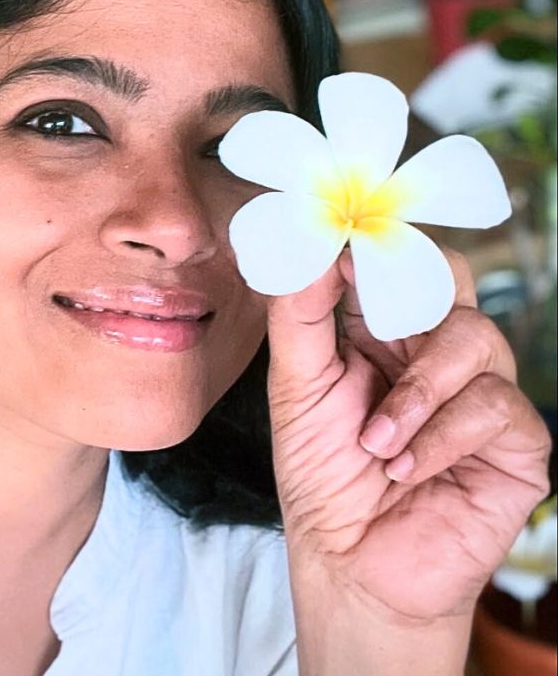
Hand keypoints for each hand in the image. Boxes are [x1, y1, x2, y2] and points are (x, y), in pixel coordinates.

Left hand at [268, 248, 551, 623]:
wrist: (349, 563)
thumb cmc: (322, 473)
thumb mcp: (296, 384)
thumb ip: (300, 314)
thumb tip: (309, 248)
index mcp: (382, 331)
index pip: (396, 265)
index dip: (375, 251)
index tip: (344, 253)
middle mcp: (435, 352)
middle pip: (451, 281)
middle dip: (411, 303)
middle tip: (374, 335)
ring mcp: (479, 392)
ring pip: (476, 338)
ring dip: (417, 393)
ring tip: (377, 442)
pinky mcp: (515, 442)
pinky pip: (495, 406)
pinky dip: (440, 437)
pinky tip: (406, 469)